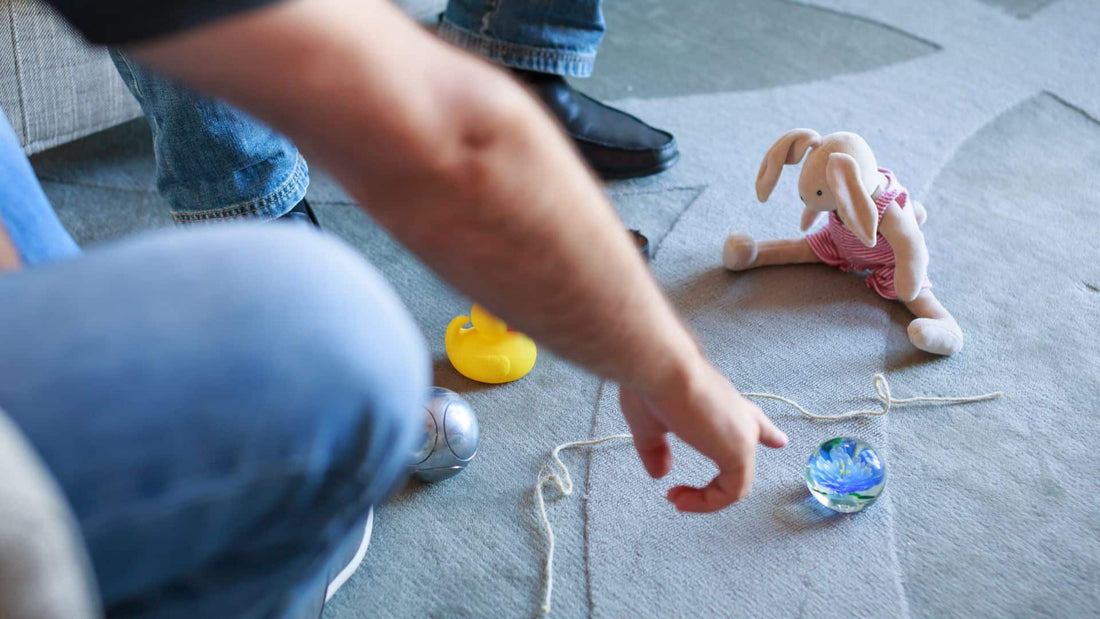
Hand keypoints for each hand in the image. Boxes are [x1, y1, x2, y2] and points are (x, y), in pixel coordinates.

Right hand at [619, 357, 787, 512]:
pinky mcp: (740, 453)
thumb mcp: (650, 425)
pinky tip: (683, 501)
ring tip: (678, 500)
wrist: (661, 372)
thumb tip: (661, 473)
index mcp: (719, 402)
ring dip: (706, 497)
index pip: (750, 416)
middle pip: (758, 435)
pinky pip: (732, 492)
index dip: (765, 431)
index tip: (780, 440)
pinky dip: (706, 503)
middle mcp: (737, 415)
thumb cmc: (655, 387)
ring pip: (739, 476)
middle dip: (756, 449)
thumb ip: (657, 450)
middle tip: (757, 454)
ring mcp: (742, 434)